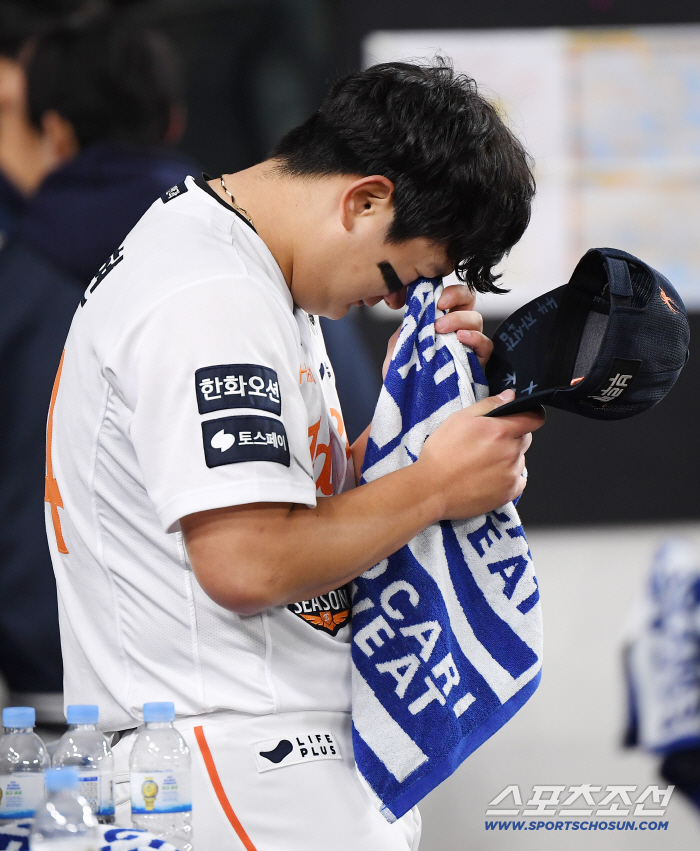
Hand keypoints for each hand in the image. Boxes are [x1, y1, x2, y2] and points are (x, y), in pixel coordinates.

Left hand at [382, 284, 492, 379]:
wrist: (407, 406)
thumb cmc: (404, 378)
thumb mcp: (397, 349)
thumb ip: (407, 329)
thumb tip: (417, 313)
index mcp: (438, 323)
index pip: (452, 297)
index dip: (449, 292)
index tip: (437, 299)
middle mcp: (456, 331)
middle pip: (469, 302)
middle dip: (457, 300)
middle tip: (439, 314)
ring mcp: (467, 346)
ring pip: (477, 320)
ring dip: (461, 320)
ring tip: (443, 330)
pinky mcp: (477, 364)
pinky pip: (486, 346)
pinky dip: (476, 338)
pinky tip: (462, 339)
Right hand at [416, 389, 544, 519]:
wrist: (431, 489)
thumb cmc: (441, 454)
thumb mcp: (459, 419)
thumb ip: (488, 405)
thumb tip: (510, 396)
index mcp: (501, 431)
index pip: (535, 418)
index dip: (531, 415)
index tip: (524, 418)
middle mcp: (511, 453)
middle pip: (525, 439)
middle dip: (512, 438)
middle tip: (487, 444)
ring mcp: (511, 475)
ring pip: (519, 460)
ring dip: (507, 459)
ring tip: (481, 464)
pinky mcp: (508, 493)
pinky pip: (518, 481)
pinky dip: (507, 478)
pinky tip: (487, 478)